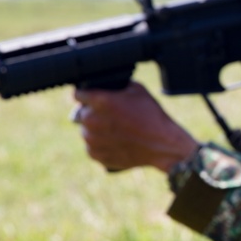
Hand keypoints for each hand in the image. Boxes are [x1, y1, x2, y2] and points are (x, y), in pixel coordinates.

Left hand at [72, 81, 199, 172]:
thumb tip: (108, 85)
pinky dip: (100, 144)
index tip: (91, 98)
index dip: (86, 95)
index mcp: (100, 101)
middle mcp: (91, 120)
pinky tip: (116, 141)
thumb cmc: (152, 116)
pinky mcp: (95, 154)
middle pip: (82, 113)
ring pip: (86, 130)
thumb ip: (117, 86)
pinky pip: (91, 146)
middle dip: (93, 113)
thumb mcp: (138, 90)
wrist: (162, 145)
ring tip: (116, 130)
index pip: (78, 94)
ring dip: (96, 129)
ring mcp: (91, 139)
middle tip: (112, 117)